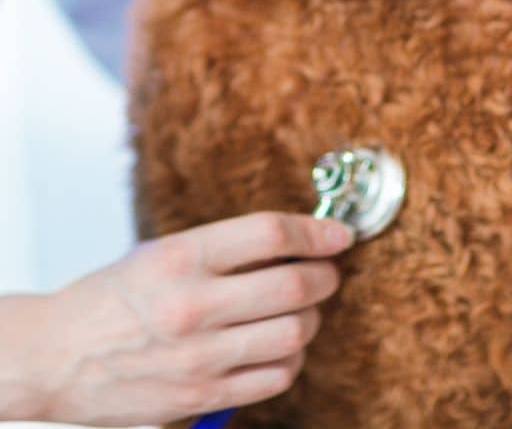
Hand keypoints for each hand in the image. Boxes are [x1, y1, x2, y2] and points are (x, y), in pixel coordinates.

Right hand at [0, 212, 352, 426]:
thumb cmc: (111, 299)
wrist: (55, 357)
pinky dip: (291, 359)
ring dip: (312, 319)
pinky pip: (274, 378)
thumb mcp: (162, 252)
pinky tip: (280, 347)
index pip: (271, 234)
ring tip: (302, 311)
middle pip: (294, 287)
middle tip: (326, 272)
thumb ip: (225, 248)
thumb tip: (293, 244)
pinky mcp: (200, 396)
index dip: (316, 232)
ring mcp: (198, 356)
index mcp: (181, 256)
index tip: (338, 234)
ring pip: (293, 334)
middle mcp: (192, 304)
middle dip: (325, 277)